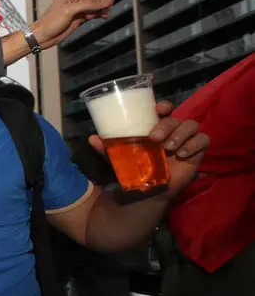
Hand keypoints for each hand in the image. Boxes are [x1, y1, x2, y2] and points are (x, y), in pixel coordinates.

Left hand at [31, 0, 114, 48]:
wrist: (44, 36)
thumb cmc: (50, 22)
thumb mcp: (69, 10)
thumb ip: (88, 4)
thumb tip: (105, 1)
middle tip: (107, 7)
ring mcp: (80, 7)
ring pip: (98, 2)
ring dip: (103, 7)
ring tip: (103, 14)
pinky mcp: (81, 16)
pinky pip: (96, 12)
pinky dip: (101, 13)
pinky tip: (104, 17)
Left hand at [89, 100, 208, 197]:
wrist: (147, 189)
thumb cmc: (136, 168)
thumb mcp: (119, 158)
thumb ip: (108, 148)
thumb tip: (92, 138)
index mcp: (156, 126)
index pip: (165, 109)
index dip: (164, 105)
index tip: (158, 109)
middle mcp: (173, 131)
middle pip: (176, 118)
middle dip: (167, 125)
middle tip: (154, 138)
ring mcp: (186, 140)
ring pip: (192, 125)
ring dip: (181, 134)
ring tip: (168, 148)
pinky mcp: (197, 152)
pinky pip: (203, 140)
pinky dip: (194, 144)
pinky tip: (181, 154)